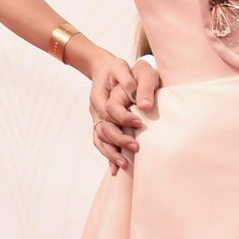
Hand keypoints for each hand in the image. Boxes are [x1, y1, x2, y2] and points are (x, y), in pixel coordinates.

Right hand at [90, 57, 160, 173]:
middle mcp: (95, 110)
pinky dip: (108, 156)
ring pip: (100, 140)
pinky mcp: (101, 126)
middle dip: (119, 140)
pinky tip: (116, 169)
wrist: (106, 70)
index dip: (123, 118)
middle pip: (103, 129)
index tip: (139, 123)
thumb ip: (132, 83)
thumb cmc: (118, 69)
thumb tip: (143, 104)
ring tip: (125, 165)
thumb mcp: (123, 69)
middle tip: (137, 147)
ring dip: (111, 153)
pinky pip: (101, 144)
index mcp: (99, 96)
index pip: (109, 110)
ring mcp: (96, 120)